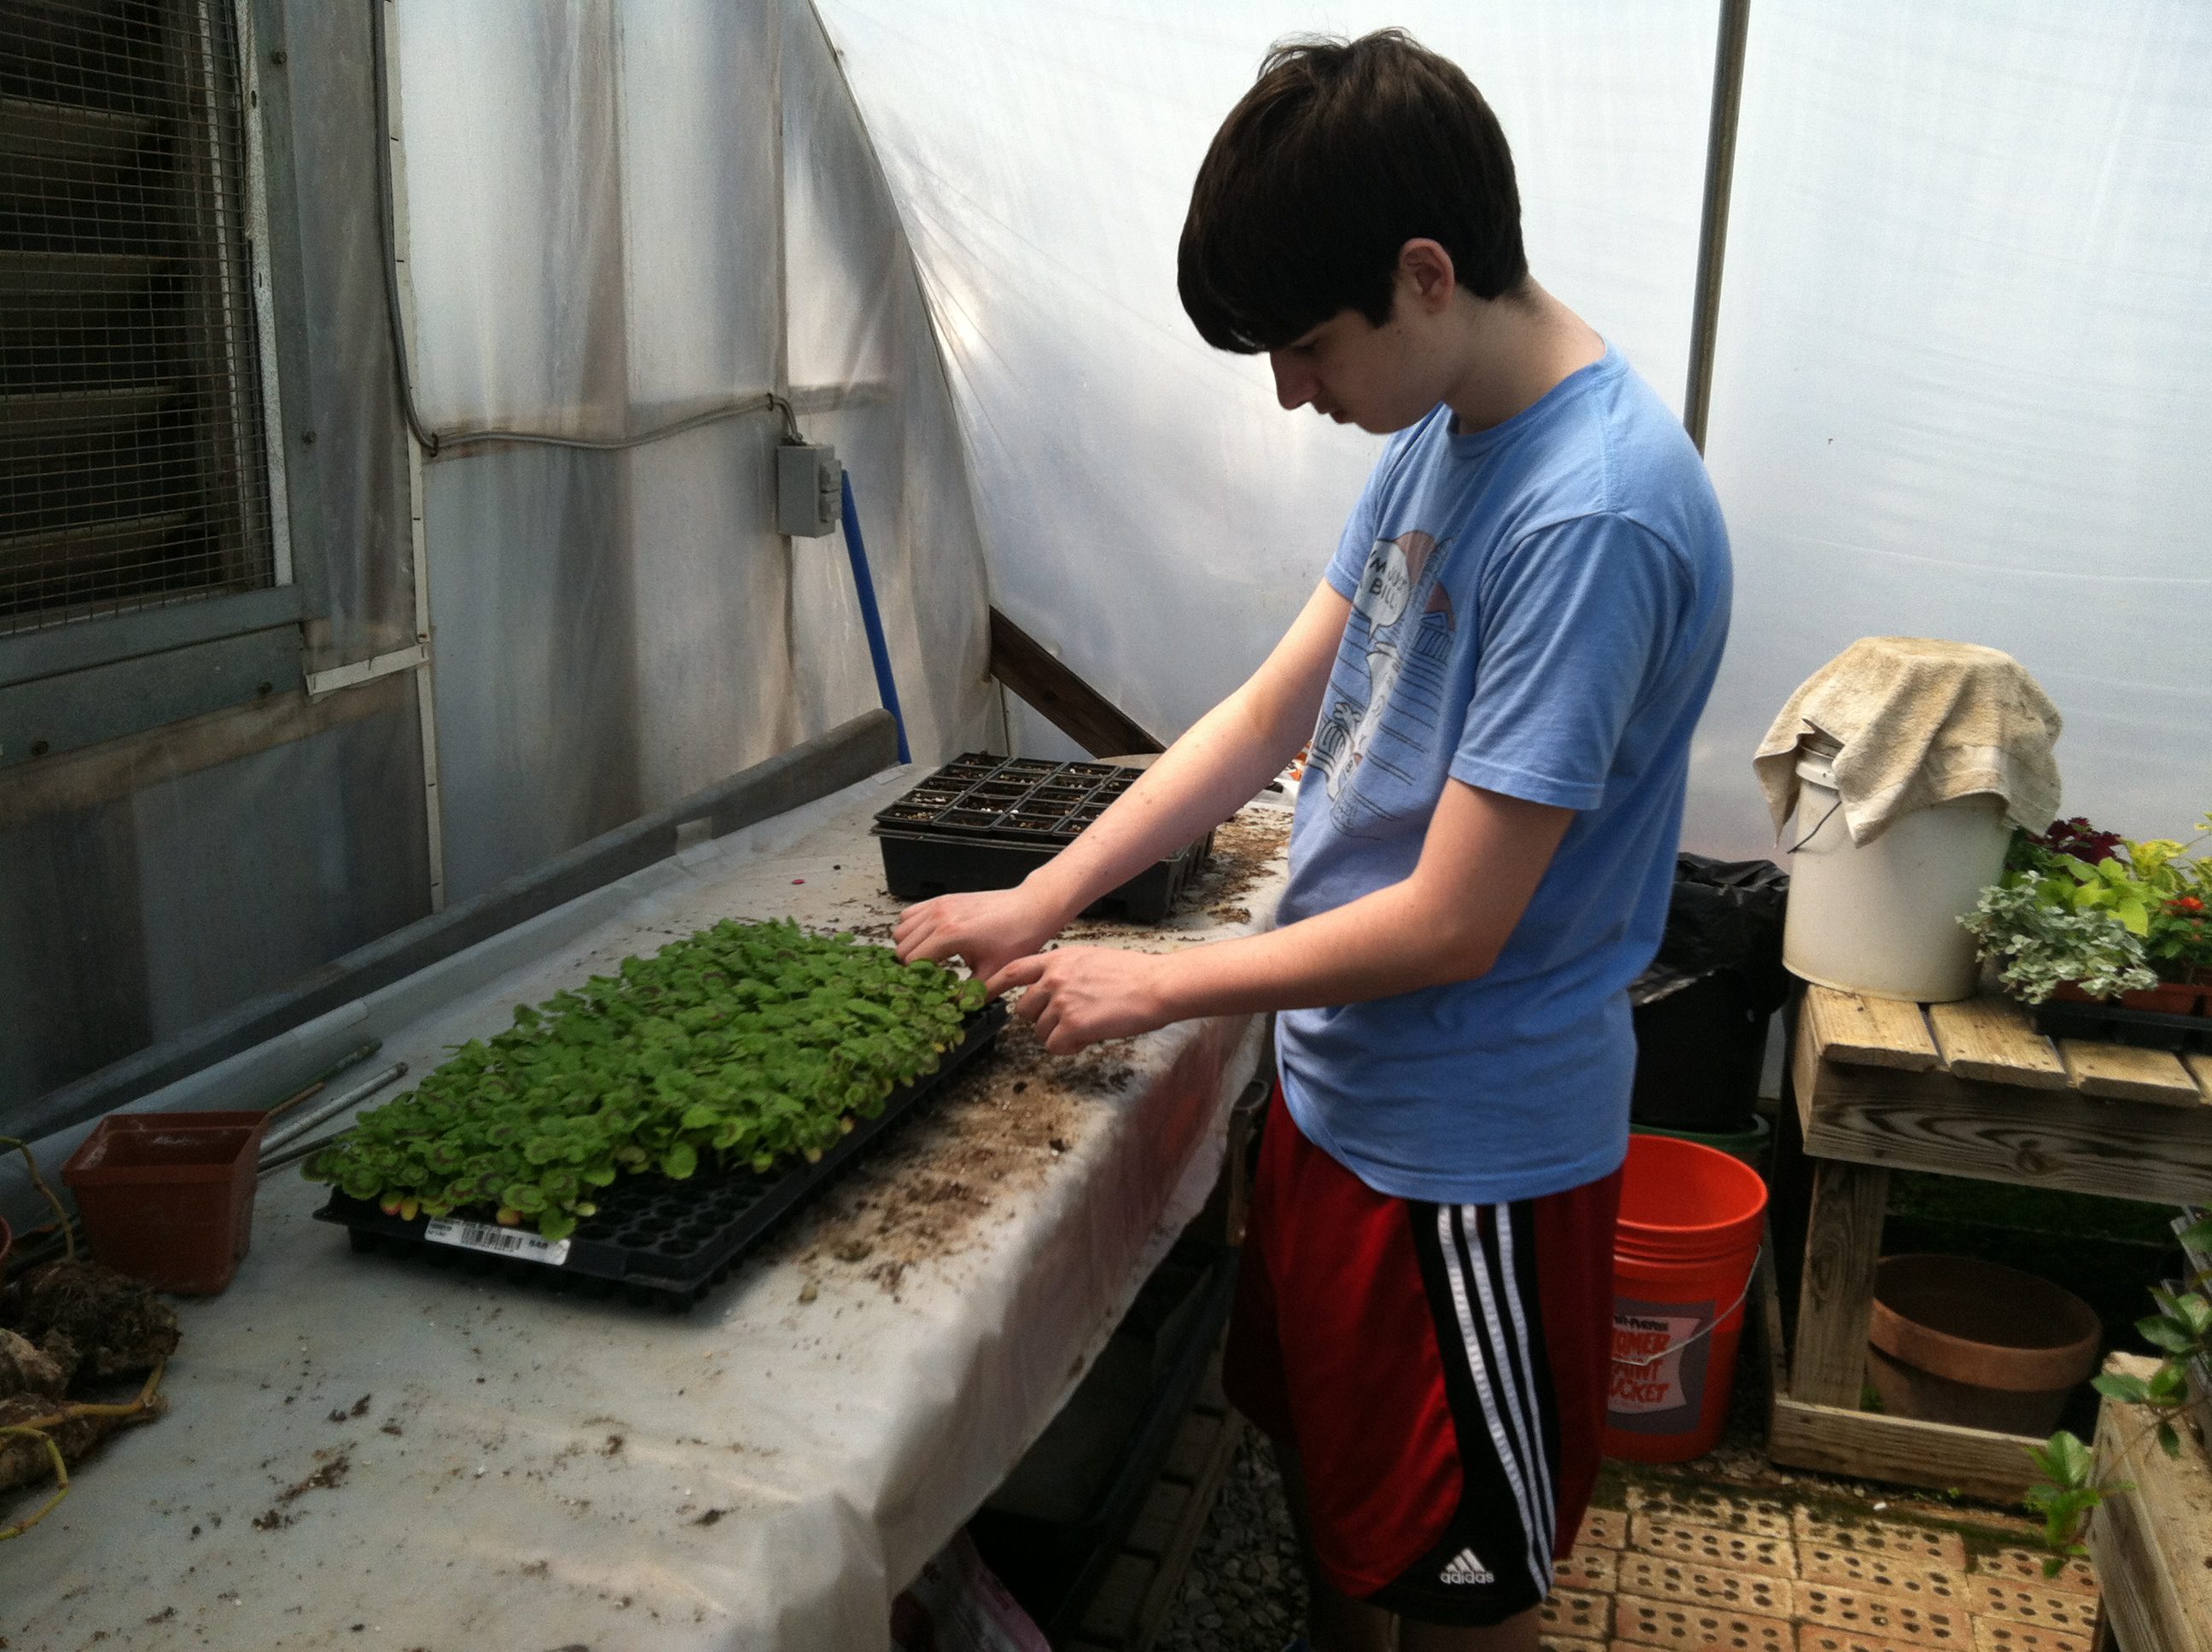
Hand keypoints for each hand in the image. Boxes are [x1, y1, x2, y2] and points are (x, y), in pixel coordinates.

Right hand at [893, 884, 1066, 983]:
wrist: (1030, 907)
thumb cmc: (1017, 936)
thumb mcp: (994, 971)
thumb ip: (970, 993)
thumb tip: (953, 1008)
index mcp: (950, 934)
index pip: (912, 961)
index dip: (918, 978)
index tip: (929, 987)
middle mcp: (939, 915)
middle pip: (902, 946)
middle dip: (912, 965)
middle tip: (930, 976)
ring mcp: (939, 904)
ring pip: (902, 929)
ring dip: (910, 945)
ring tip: (930, 958)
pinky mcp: (943, 898)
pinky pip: (911, 914)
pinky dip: (913, 928)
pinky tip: (931, 940)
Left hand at [988, 947, 1176, 1053]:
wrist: (1157, 985)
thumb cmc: (1132, 974)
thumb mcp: (1090, 959)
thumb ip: (1064, 971)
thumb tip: (1051, 987)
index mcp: (1057, 959)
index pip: (1012, 971)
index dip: (991, 985)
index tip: (975, 995)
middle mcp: (1054, 978)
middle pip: (1023, 1009)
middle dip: (1040, 1019)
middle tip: (1067, 1019)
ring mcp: (1061, 1001)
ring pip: (1040, 1031)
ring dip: (1059, 1034)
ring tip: (1088, 1024)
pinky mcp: (1073, 1025)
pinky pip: (1055, 1046)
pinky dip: (1071, 1047)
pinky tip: (1090, 1037)